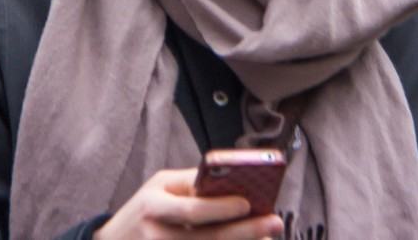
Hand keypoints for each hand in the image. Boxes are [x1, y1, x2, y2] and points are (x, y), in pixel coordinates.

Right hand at [94, 169, 284, 239]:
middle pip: (208, 238)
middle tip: (274, 222)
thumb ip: (191, 184)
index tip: (248, 203)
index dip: (221, 208)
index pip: (192, 209)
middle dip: (245, 231)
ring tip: (266, 237)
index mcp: (153, 206)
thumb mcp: (158, 187)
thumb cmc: (143, 210)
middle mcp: (157, 235)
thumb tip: (233, 184)